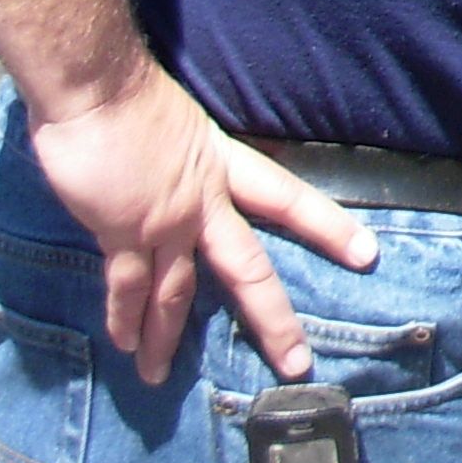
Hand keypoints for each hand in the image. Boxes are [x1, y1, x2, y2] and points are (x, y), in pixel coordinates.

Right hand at [25, 61, 377, 386]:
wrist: (95, 85)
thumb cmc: (131, 92)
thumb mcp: (181, 121)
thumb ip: (186, 156)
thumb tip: (178, 174)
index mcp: (222, 165)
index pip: (288, 198)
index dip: (327, 226)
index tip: (366, 253)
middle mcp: (202, 200)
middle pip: (247, 268)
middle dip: (272, 317)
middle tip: (297, 361)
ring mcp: (164, 221)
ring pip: (178, 293)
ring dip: (168, 338)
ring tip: (162, 377)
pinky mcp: (122, 232)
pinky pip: (127, 287)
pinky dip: (125, 318)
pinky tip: (125, 345)